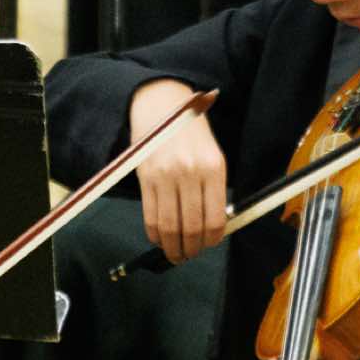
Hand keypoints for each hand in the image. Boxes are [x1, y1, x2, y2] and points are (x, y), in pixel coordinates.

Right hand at [129, 79, 227, 263]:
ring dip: (172, 247)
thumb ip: (213, 189)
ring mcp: (165, 175)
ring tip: (175, 253)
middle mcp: (190, 172)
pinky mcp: (145, 177)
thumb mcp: (212, 155)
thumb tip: (212, 228)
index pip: (215, 218)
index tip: (208, 245)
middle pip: (191, 227)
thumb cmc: (191, 134)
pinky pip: (150, 216)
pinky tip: (160, 239)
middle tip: (190, 255)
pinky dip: (155, 234)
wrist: (162, 104)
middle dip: (191, 249)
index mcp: (213, 168)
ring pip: (169, 226)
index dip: (211, 240)